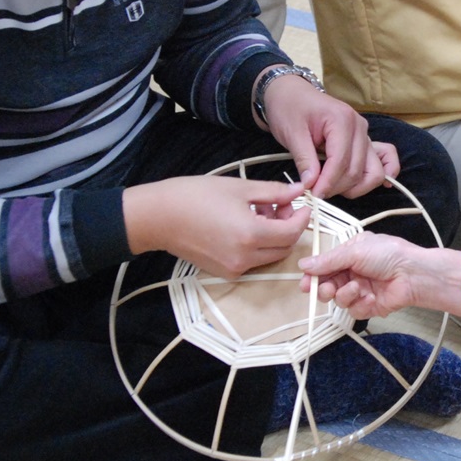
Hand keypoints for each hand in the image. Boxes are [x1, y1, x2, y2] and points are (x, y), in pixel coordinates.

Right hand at [123, 175, 309, 278]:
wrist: (158, 217)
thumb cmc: (194, 196)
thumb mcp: (239, 188)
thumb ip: (273, 192)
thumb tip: (298, 192)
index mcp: (251, 235)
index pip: (292, 232)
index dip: (302, 217)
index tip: (302, 204)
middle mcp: (245, 258)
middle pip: (285, 247)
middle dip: (288, 226)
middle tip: (278, 204)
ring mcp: (234, 269)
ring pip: (270, 255)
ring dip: (273, 236)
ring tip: (257, 212)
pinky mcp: (224, 273)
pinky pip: (252, 261)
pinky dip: (257, 245)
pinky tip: (244, 225)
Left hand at [260, 71, 398, 199]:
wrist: (291, 93)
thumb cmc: (289, 108)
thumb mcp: (291, 133)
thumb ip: (304, 160)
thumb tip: (311, 185)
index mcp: (343, 120)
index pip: (341, 161)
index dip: (328, 182)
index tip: (313, 194)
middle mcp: (360, 128)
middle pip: (358, 170)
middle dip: (338, 187)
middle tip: (317, 193)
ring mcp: (365, 135)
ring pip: (374, 171)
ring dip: (356, 187)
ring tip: (333, 189)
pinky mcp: (365, 142)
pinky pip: (384, 160)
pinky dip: (383, 175)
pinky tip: (367, 185)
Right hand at [297, 233, 460, 318]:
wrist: (414, 274)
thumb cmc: (389, 254)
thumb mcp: (355, 251)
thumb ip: (328, 261)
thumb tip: (303, 265)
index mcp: (349, 255)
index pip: (324, 267)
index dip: (313, 276)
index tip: (305, 284)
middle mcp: (352, 272)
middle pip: (327, 286)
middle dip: (324, 289)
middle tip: (327, 289)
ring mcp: (360, 290)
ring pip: (338, 300)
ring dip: (345, 295)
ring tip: (357, 288)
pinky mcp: (368, 306)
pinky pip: (353, 311)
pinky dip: (360, 304)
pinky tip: (371, 296)